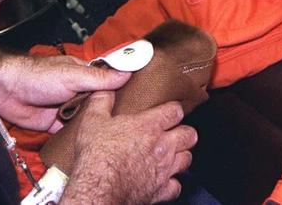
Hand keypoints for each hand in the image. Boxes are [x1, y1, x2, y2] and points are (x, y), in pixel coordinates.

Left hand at [0, 51, 130, 132]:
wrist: (7, 91)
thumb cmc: (37, 75)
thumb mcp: (74, 75)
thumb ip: (99, 78)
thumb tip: (126, 73)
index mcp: (84, 74)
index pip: (107, 81)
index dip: (120, 90)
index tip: (136, 98)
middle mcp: (77, 90)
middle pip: (98, 103)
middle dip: (107, 111)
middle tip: (124, 122)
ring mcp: (66, 108)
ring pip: (86, 119)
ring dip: (91, 124)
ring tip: (109, 135)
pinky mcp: (54, 124)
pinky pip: (69, 132)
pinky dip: (75, 136)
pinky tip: (86, 141)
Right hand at [63, 92, 196, 203]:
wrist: (98, 188)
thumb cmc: (97, 156)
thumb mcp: (92, 120)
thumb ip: (102, 102)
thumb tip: (105, 92)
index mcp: (149, 126)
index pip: (175, 110)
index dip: (173, 110)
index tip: (168, 112)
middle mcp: (162, 146)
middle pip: (189, 134)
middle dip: (184, 133)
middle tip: (175, 133)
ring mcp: (163, 169)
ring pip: (187, 159)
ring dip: (180, 156)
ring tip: (171, 155)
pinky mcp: (160, 190)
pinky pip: (176, 186)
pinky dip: (172, 183)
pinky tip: (163, 180)